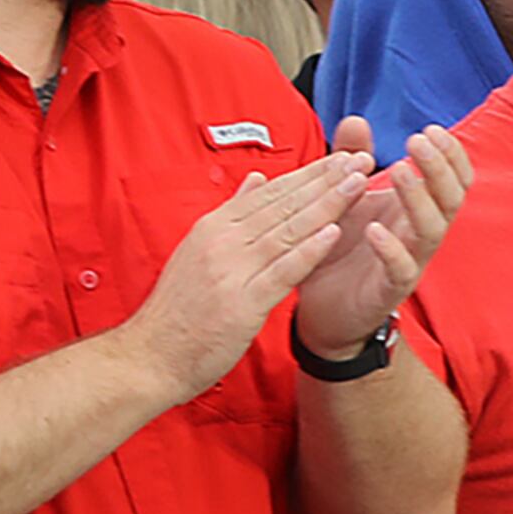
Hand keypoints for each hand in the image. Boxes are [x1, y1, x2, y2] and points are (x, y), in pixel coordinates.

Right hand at [124, 152, 371, 403]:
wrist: (150, 357)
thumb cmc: (180, 311)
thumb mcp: (200, 251)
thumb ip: (233, 215)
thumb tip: (258, 178)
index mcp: (213, 227)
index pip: (270, 192)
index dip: (309, 173)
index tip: (342, 156)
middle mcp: (221, 241)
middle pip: (283, 204)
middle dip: (325, 179)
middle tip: (361, 158)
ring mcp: (230, 270)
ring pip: (287, 229)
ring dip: (326, 204)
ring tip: (357, 182)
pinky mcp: (241, 302)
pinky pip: (281, 271)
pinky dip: (308, 250)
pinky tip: (335, 232)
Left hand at [294, 118, 472, 362]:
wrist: (323, 309)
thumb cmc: (339, 249)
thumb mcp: (343, 197)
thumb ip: (351, 159)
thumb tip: (356, 120)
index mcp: (414, 210)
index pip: (452, 179)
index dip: (450, 154)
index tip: (432, 129)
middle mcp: (419, 234)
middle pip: (450, 199)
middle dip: (440, 168)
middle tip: (420, 140)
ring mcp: (409, 261)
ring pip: (431, 229)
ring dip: (419, 198)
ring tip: (401, 171)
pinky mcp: (389, 289)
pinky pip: (401, 269)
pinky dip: (392, 249)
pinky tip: (375, 230)